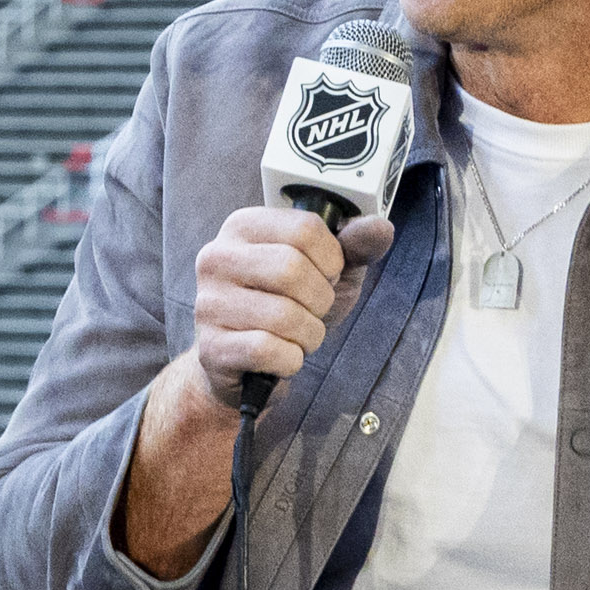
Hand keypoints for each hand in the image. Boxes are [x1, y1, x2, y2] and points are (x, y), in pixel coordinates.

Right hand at [188, 205, 393, 406]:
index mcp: (243, 226)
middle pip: (292, 269)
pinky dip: (290, 360)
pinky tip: (281, 357)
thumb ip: (354, 247)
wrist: (250, 364)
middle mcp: (217, 257)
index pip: (304, 228)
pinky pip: (269, 351)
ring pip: (283, 315)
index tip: (325, 276)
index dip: (331, 260)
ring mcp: (208, 302)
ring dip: (309, 335)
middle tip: (312, 311)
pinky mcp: (211, 346)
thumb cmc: (287, 307)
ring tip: (296, 336)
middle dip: (320, 300)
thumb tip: (381, 228)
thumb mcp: (327, 271)